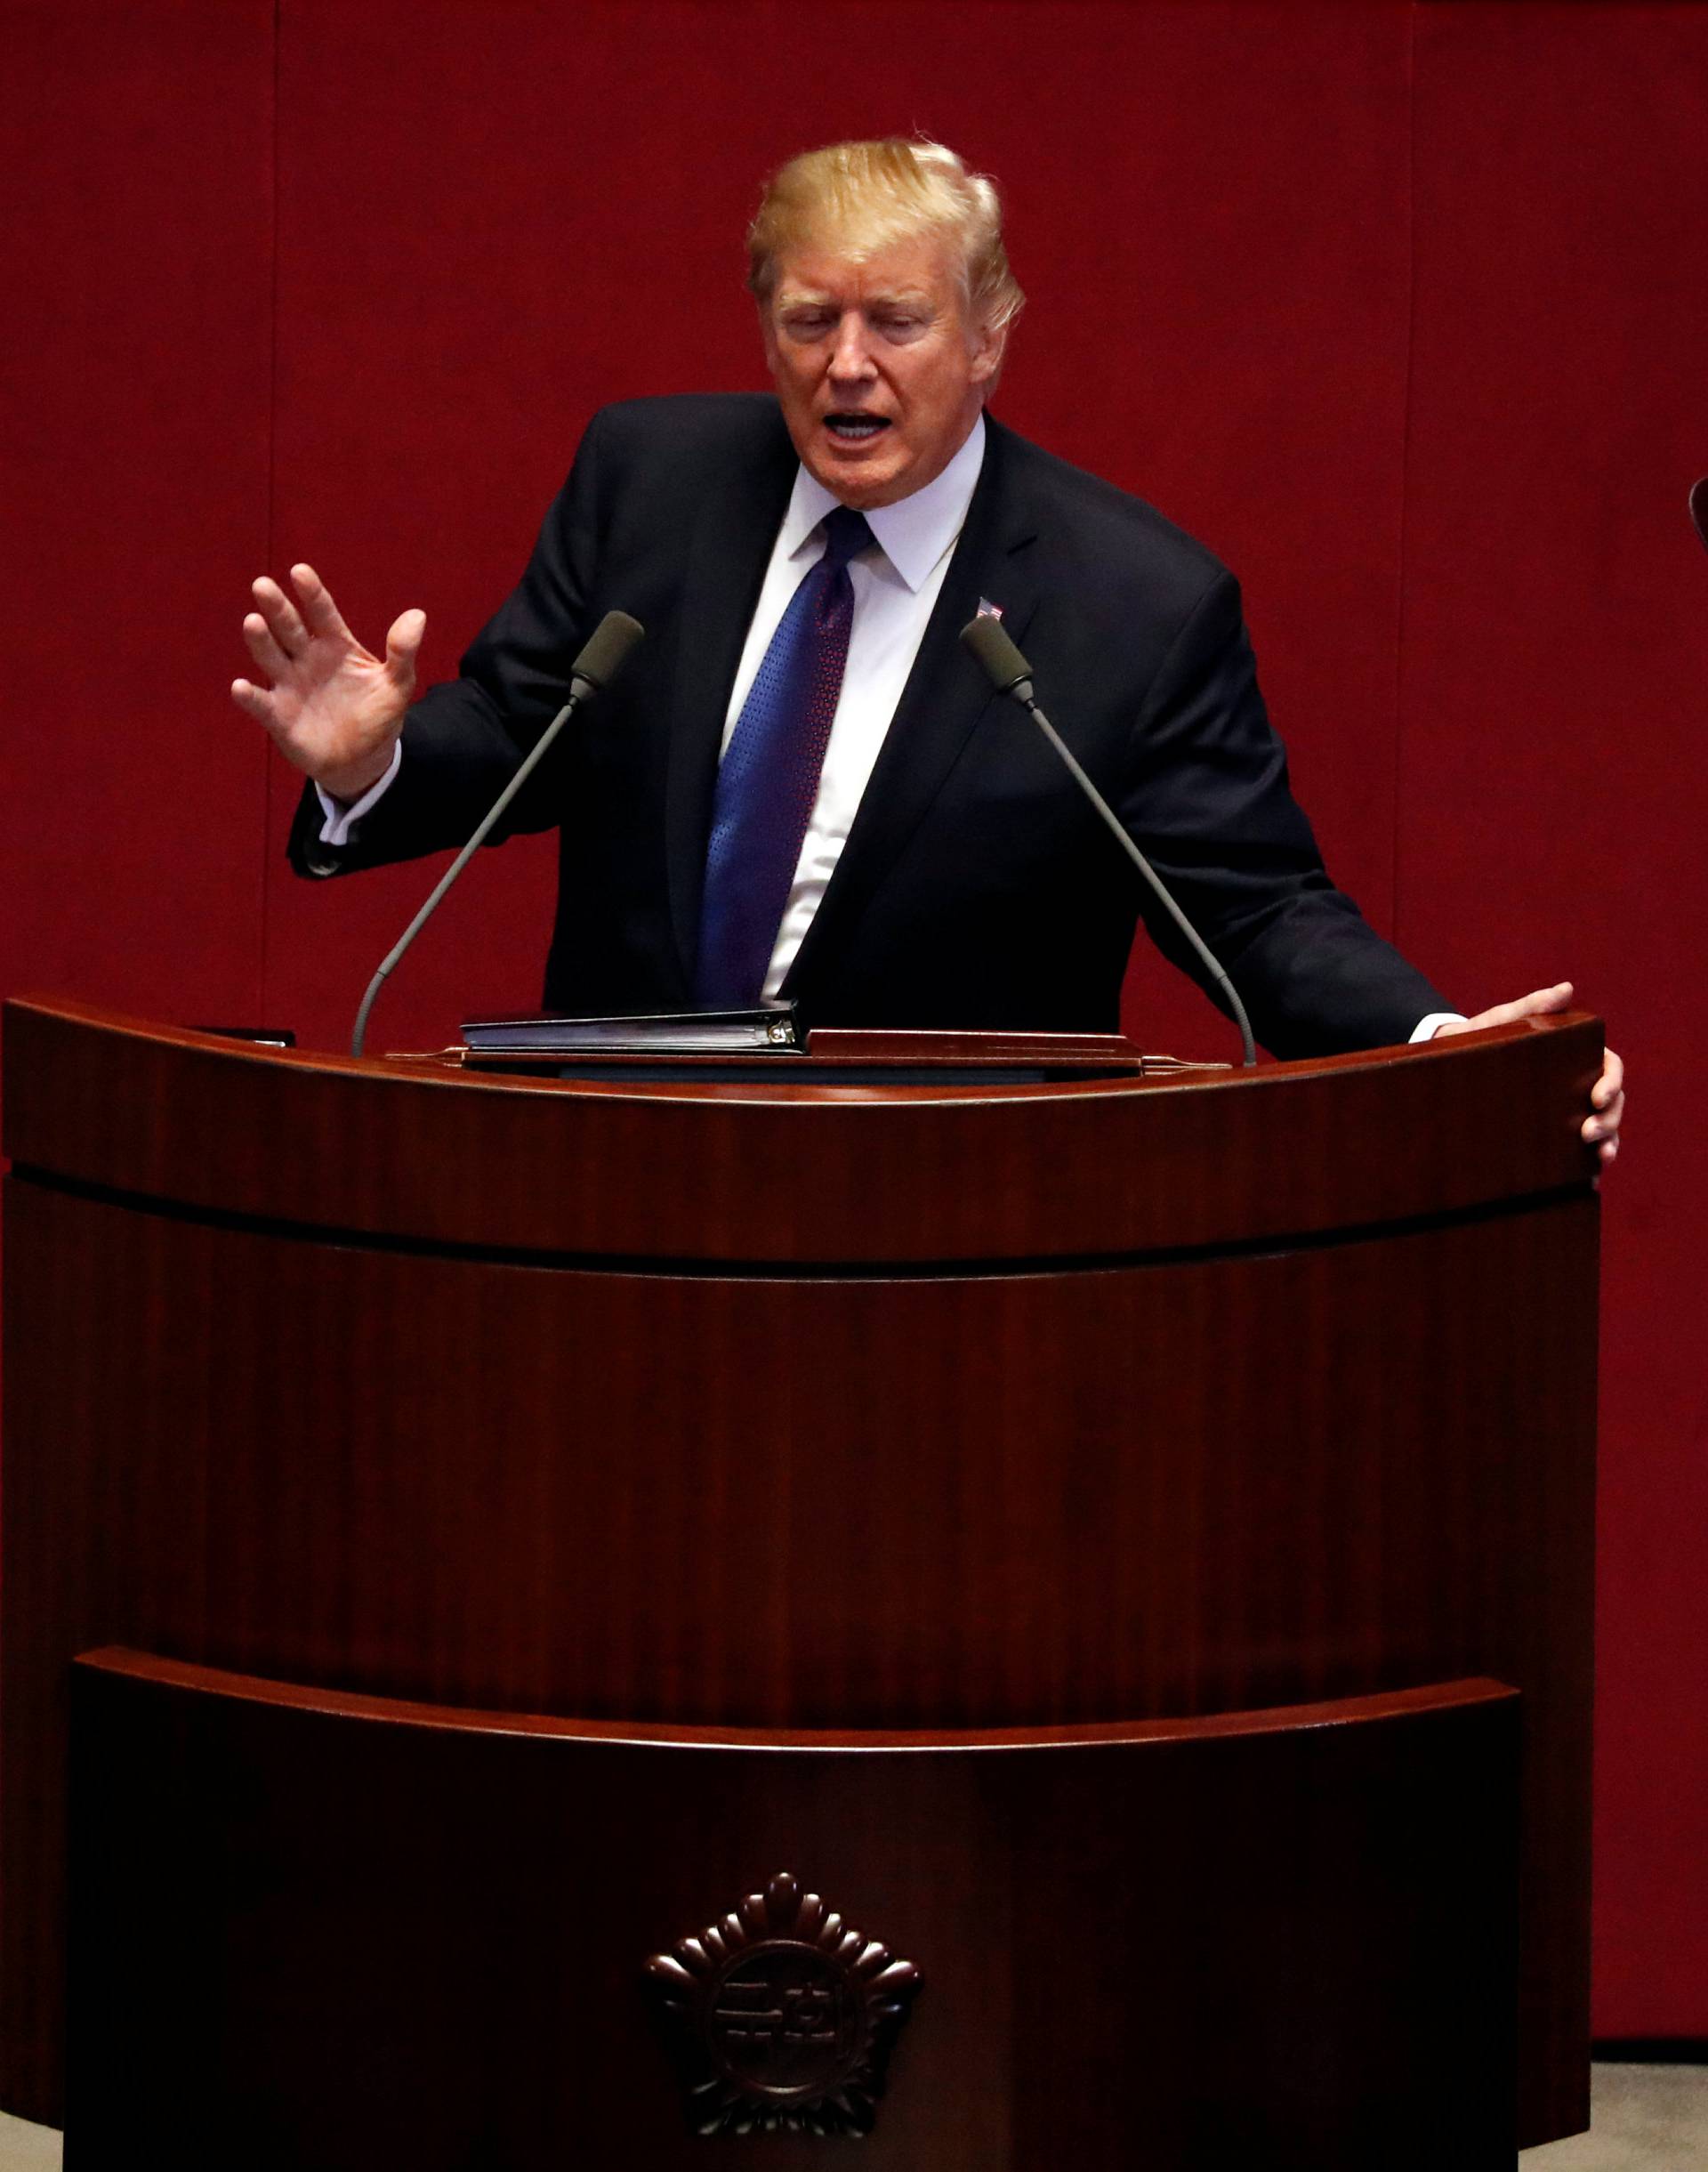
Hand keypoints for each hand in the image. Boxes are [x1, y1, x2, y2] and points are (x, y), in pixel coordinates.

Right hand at [231, 563, 423, 800]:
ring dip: (261, 641)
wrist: (364, 760)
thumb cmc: (377, 714)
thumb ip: (403, 652)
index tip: (300, 572)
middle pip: (289, 628)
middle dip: (277, 608)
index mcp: (335, 645)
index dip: (312, 593)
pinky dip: (250, 697)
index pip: (322, 613)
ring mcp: (290, 685)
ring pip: (271, 657)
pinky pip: (262, 704)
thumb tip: (417, 615)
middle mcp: (307, 658)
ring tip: (253, 622)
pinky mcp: (279, 716)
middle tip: (263, 585)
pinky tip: (240, 687)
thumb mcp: (397, 684)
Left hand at [1432, 981, 1623, 1164]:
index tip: (1597, 1097)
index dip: (1612, 1081)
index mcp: (1573, 1054)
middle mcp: (1576, 1083)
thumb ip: (1532, 1007)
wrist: (1445, 1064)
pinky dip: (1589, 1163)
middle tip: (1588, 1133)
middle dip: (1611, 1118)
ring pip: (1604, 1126)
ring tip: (1599, 1157)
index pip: (1608, 1065)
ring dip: (1609, 1142)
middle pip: (1613, 1101)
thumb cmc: (1478, 1037)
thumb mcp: (1501, 1021)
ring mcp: (1565, 1109)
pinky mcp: (1550, 1133)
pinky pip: (1577, 1150)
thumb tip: (1567, 989)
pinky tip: (1591, 1178)